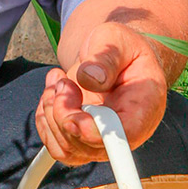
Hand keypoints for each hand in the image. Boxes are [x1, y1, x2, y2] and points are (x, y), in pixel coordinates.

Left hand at [35, 22, 167, 164]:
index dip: (93, 133)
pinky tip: (52, 95)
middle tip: (62, 81)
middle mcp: (125, 133)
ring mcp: (102, 140)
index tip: (72, 117)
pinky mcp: (82, 140)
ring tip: (58, 81)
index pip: (122, 137)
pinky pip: (55, 145)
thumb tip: (90, 79)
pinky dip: (44, 120)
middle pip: (88, 145)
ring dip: (51, 113)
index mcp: (143, 108)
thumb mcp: (117, 41)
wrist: (115, 57)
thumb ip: (105, 59)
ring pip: (67, 147)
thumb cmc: (122, 49)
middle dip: (63, 113)